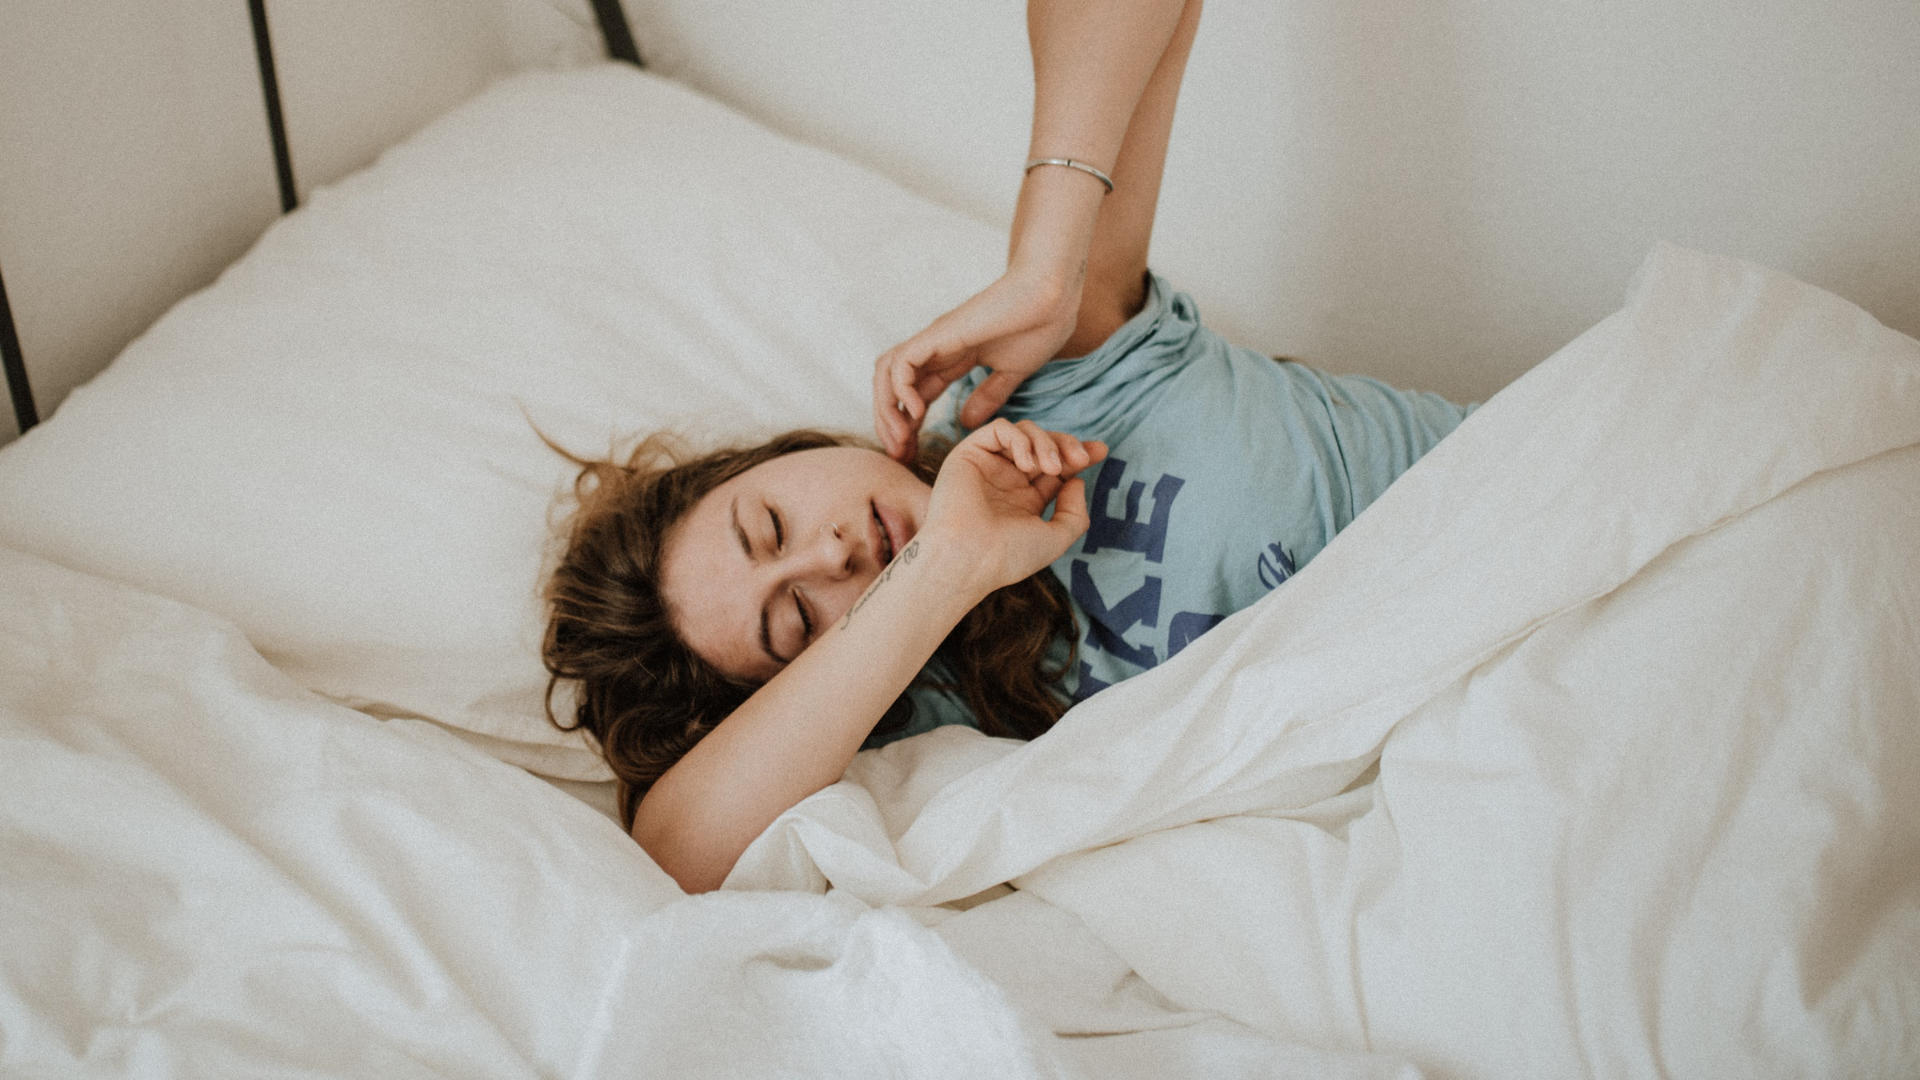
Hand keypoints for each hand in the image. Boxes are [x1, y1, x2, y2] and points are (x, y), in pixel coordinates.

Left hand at [873, 263, 1083, 460]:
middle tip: (900, 456)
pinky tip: (915, 412)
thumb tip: (966, 421)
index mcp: (952, 358)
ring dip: (887, 409)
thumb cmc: (1039, 327)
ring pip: (888, 373)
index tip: (912, 455)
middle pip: (893, 387)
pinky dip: (900, 388)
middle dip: (890, 423)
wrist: (1053, 298)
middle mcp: (936, 349)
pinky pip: (901, 363)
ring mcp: (935, 341)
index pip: (916, 395)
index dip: (908, 426)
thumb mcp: (1010, 373)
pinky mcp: (939, 335)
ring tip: (901, 439)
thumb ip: (988, 396)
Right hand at [921, 420, 1107, 595]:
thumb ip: (1074, 512)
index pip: (1056, 467)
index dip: (1078, 454)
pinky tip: (1027, 465)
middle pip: (1044, 444)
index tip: (1100, 451)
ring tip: (1051, 468)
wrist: (968, 559)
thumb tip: (1077, 480)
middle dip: (1067, 445)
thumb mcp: (1055, 539)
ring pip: (1024, 432)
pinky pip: (999, 429)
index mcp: (1025, 501)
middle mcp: (1006, 480)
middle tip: (1081, 458)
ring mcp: (988, 466)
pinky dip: (1019, 439)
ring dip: (1045, 443)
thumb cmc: (1008, 556)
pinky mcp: (969, 454)